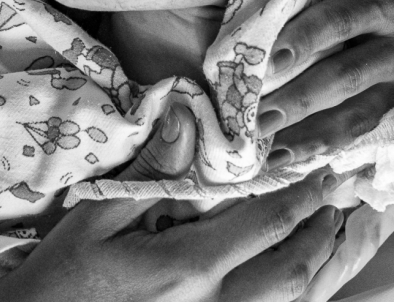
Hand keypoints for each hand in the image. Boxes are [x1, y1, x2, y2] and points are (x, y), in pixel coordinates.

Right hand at [0, 105, 342, 301]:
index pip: (262, 227)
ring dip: (317, 268)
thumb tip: (186, 118)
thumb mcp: (100, 215)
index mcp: (188, 268)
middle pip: (290, 273)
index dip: (297, 198)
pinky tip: (296, 280)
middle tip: (336, 200)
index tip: (319, 174)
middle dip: (318, 233)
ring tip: (331, 235)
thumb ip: (152, 170)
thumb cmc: (68, 274)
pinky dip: (293, 297)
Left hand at [258, 0, 393, 168]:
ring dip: (314, 136)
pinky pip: (367, 125)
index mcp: (382, 1)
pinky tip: (299, 156)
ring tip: (272, 150)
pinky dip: (332, 144)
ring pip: (360, 113)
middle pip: (346, 76)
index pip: (339, 21)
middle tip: (258, 119)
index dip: (305, 40)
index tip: (269, 60)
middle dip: (300, 100)